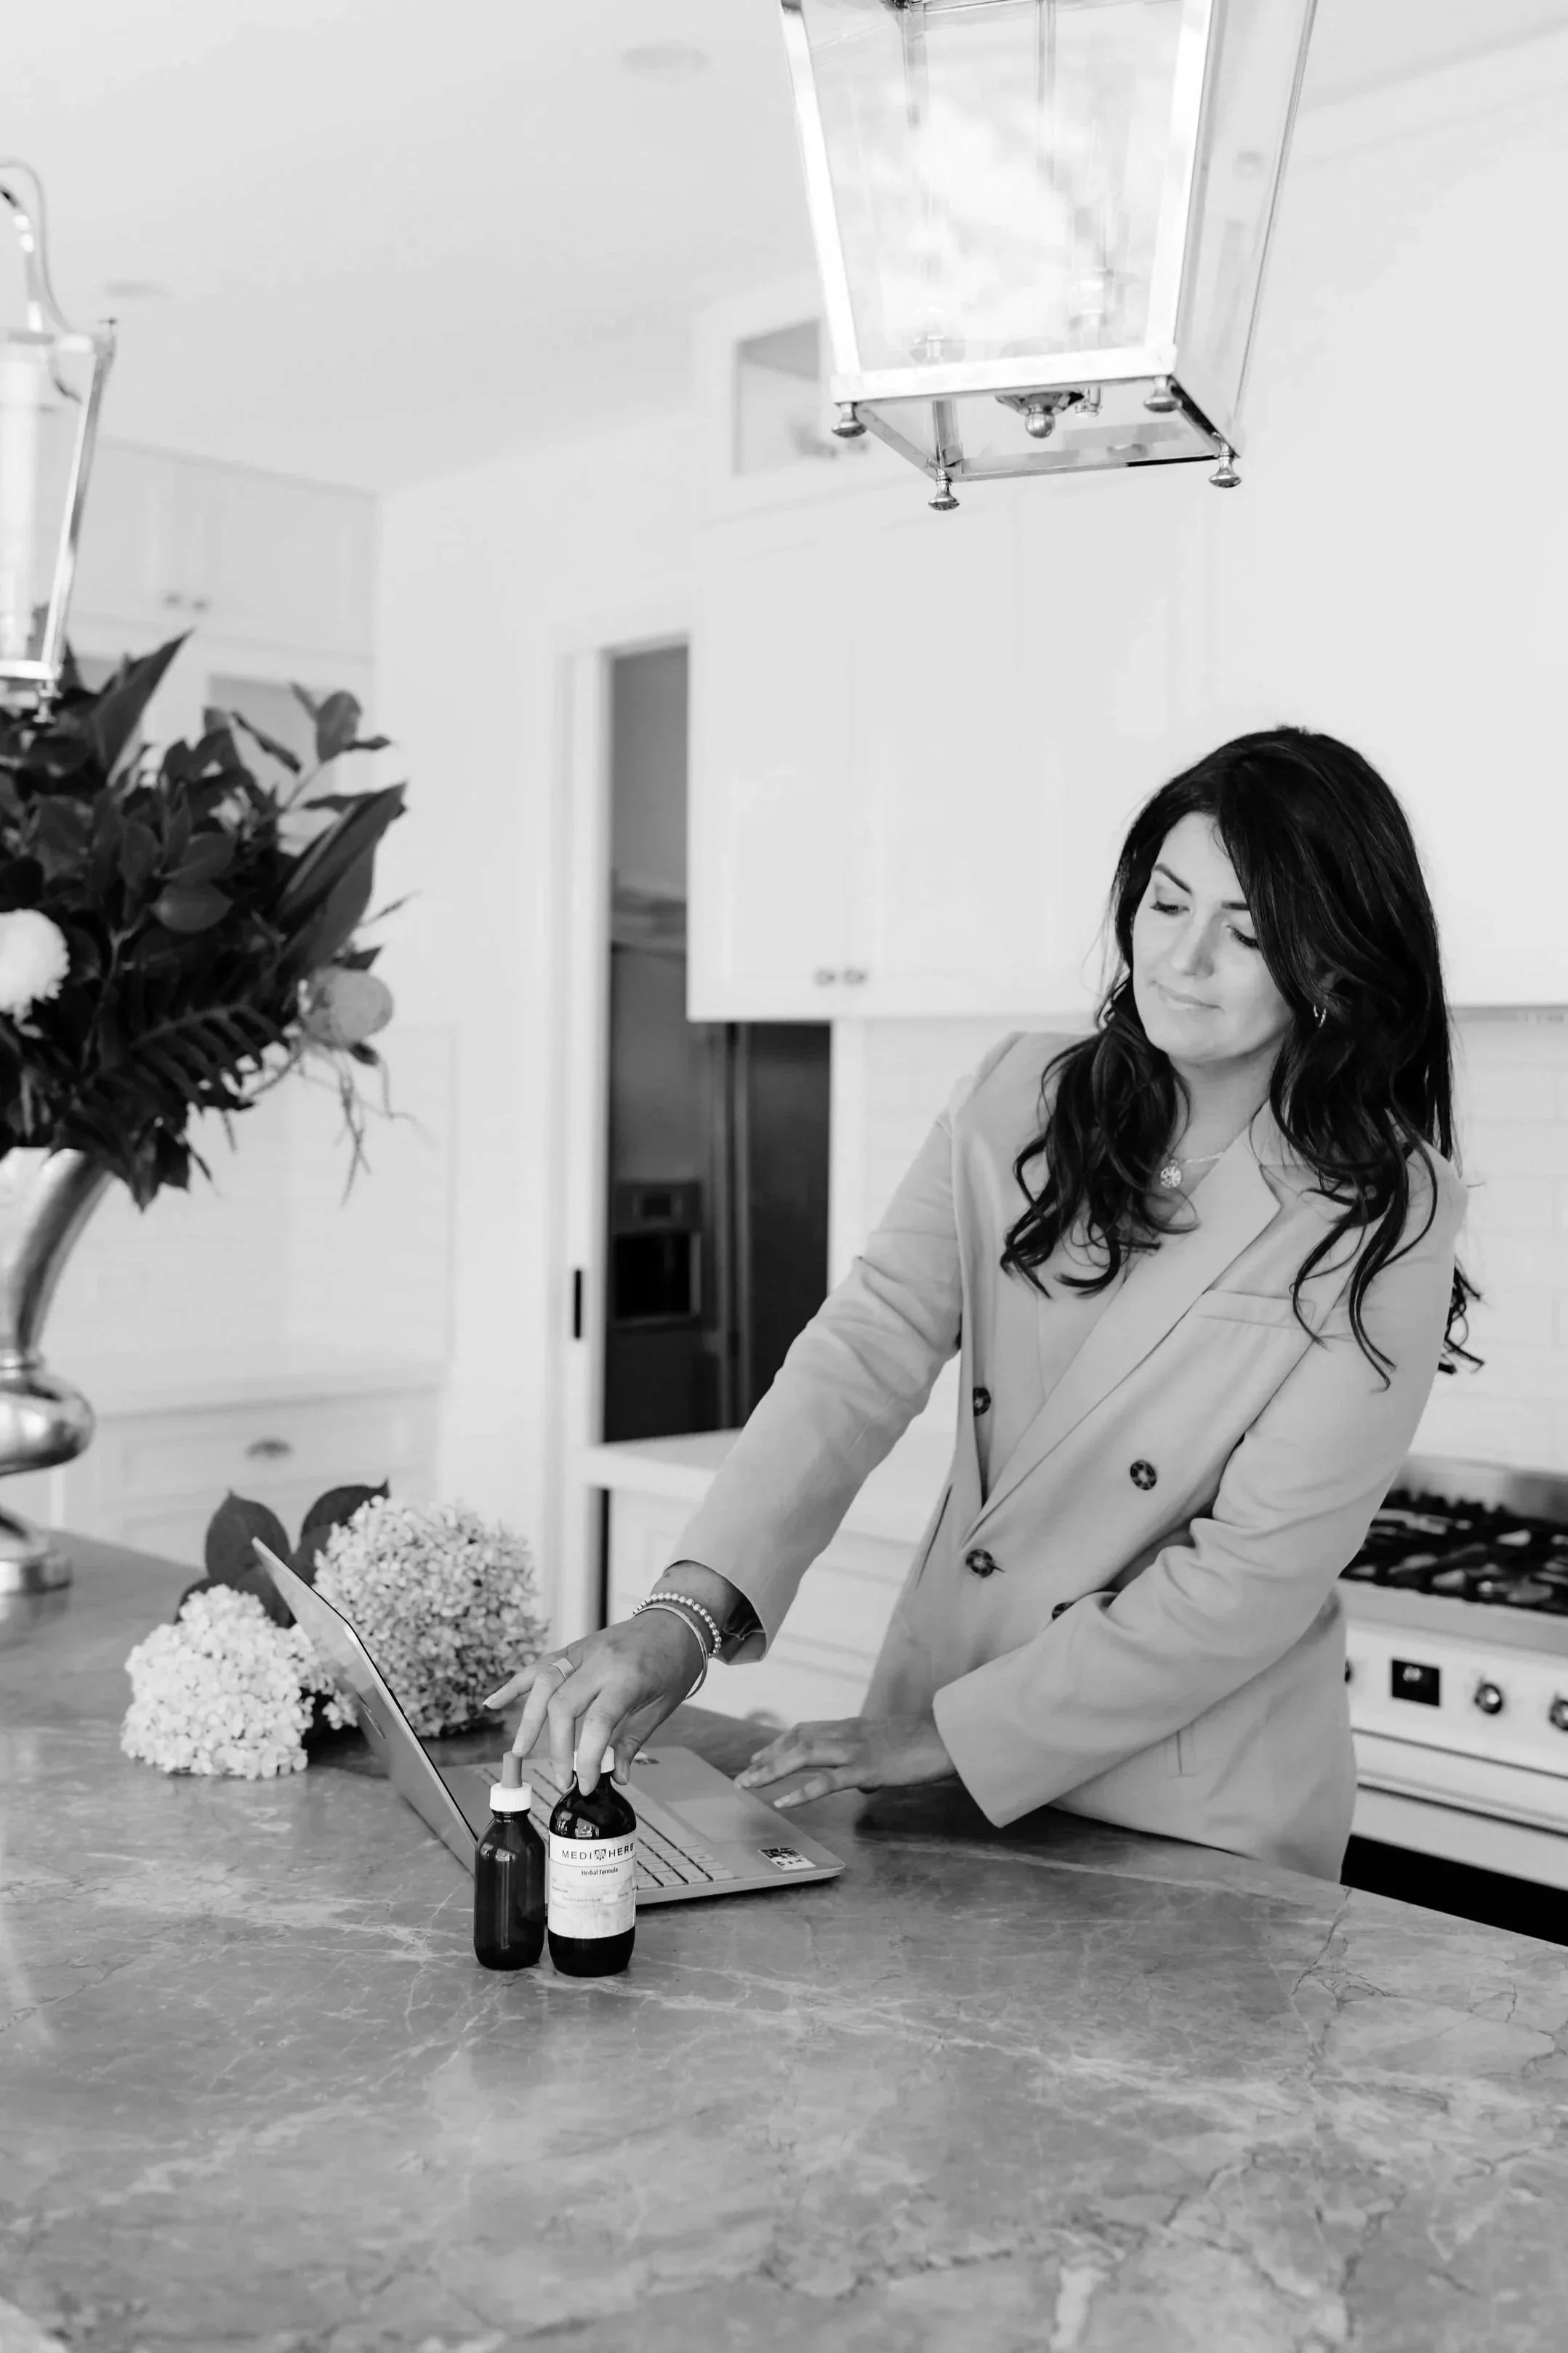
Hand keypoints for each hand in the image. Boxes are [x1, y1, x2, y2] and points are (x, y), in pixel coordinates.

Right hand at [484, 1610, 704, 1794]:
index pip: (597, 1724)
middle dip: (556, 1748)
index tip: (585, 1784)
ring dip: (528, 1720)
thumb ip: (633, 1742)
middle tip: (562, 1778)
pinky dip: (516, 1684)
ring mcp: (584, 1651)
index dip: (587, 1760)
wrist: (678, 1619)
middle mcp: (600, 1661)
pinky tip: (493, 1702)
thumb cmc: (676, 1663)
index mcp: (628, 1678)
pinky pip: (540, 1665)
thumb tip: (618, 1777)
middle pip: (562, 1705)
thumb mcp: (663, 1707)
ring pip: (544, 1683)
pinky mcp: (575, 1647)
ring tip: (519, 1751)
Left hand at [735, 1711, 955, 1810]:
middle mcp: (845, 1733)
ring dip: (772, 1769)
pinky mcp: (865, 1768)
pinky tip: (782, 1801)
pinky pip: (827, 1781)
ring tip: (749, 1785)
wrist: (946, 1738)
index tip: (758, 1756)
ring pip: (803, 1754)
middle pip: (795, 1741)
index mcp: (850, 1728)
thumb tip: (863, 1785)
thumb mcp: (888, 1751)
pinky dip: (801, 1791)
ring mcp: (854, 1749)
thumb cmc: (921, 1746)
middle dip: (766, 1758)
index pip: (804, 1730)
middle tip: (742, 1777)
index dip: (778, 1743)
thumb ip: (869, 1766)